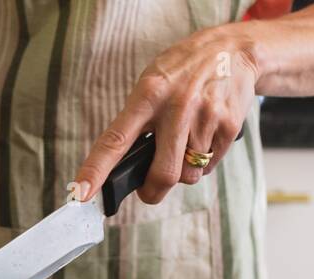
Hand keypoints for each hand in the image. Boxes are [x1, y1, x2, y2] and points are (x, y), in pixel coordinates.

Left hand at [75, 25, 257, 204]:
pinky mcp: (229, 128)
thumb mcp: (151, 84)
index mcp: (148, 95)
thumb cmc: (183, 70)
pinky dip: (202, 162)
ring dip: (182, 172)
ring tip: (184, 144)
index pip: (115, 140)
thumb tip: (126, 166)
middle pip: (163, 174)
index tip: (81, 193)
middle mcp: (177, 108)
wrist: (232, 50)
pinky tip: (202, 137)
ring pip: (189, 176)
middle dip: (152, 192)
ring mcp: (206, 118)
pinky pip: (209, 166)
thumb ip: (138, 121)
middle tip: (149, 189)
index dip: (95, 170)